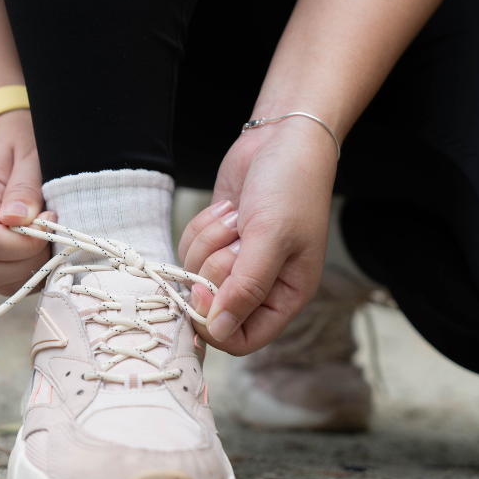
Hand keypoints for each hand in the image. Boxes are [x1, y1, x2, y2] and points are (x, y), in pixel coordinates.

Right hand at [0, 110, 49, 295]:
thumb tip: (18, 220)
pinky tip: (47, 253)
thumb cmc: (22, 140)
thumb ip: (24, 187)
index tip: (51, 221)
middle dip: (29, 261)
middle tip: (54, 236)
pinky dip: (29, 275)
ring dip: (30, 272)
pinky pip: (7, 280)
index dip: (25, 242)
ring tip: (52, 244)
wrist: (9, 136)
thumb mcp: (29, 152)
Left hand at [177, 116, 336, 353]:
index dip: (216, 324)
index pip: (243, 340)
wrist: (282, 137)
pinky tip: (228, 209)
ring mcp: (235, 263)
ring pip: (195, 276)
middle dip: (215, 268)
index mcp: (286, 296)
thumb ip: (246, 288)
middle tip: (236, 238)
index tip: (204, 292)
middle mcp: (260, 286)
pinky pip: (188, 250)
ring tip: (238, 216)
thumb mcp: (271, 237)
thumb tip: (219, 332)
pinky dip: (200, 228)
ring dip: (208, 243)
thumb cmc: (291, 186)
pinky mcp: (216, 241)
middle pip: (212, 307)